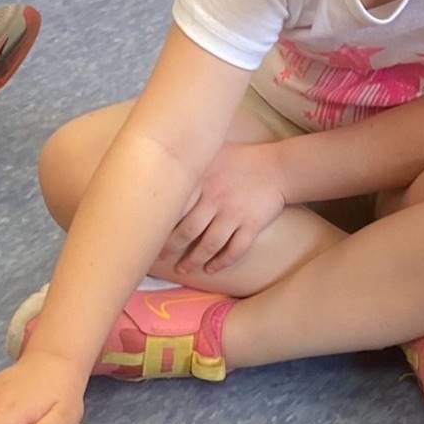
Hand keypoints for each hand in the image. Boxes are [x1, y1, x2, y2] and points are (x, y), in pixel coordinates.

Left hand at [156, 142, 286, 275]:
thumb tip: (159, 167)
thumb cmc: (240, 159)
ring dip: (194, 260)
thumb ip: (188, 163)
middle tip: (159, 258)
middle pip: (187, 230)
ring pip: (209, 244)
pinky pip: (235, 249)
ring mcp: (234, 214)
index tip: (146, 235)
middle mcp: (215, 199)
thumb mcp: (211, 153)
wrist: (277, 167)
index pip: (174, 207)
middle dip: (170, 248)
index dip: (159, 224)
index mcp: (202, 181)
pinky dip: (222, 262)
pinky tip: (211, 269)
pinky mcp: (252, 225)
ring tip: (183, 269)